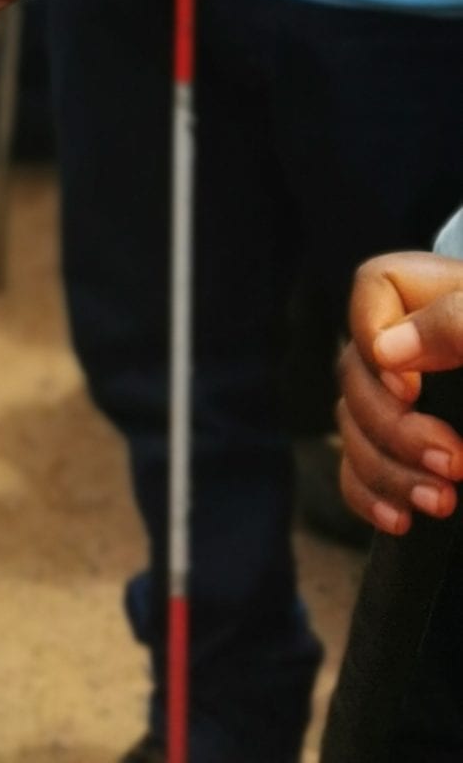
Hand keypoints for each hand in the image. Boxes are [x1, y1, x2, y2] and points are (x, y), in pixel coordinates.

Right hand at [339, 254, 462, 533]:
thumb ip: (459, 321)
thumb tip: (386, 351)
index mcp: (441, 296)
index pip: (374, 285)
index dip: (373, 333)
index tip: (413, 386)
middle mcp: (415, 344)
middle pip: (356, 368)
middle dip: (393, 427)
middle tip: (452, 464)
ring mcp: (408, 401)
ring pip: (352, 426)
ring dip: (386, 470)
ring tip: (441, 501)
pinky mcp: (409, 454)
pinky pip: (357, 470)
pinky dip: (369, 496)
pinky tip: (402, 519)